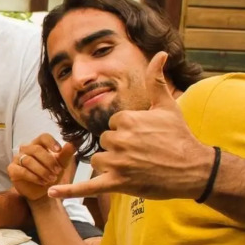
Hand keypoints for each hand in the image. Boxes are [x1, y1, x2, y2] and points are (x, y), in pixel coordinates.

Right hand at [8, 134, 76, 201]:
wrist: (42, 192)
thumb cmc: (50, 175)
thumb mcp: (60, 165)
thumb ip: (65, 155)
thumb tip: (72, 144)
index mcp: (38, 144)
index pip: (43, 137)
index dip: (50, 142)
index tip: (59, 150)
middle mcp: (26, 149)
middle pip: (36, 149)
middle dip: (48, 161)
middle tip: (58, 171)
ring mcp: (18, 158)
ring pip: (29, 160)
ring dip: (42, 170)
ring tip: (51, 179)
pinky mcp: (12, 169)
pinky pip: (22, 170)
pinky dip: (33, 177)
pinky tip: (42, 182)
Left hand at [48, 52, 214, 200]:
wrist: (194, 169)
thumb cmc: (180, 137)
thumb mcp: (168, 105)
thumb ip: (156, 79)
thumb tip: (161, 53)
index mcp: (126, 120)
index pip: (112, 124)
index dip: (126, 132)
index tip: (144, 137)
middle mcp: (119, 139)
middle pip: (104, 143)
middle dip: (118, 148)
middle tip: (143, 154)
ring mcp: (118, 162)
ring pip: (98, 161)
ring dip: (111, 165)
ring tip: (136, 167)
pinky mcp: (118, 183)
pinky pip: (88, 186)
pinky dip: (69, 191)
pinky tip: (51, 192)